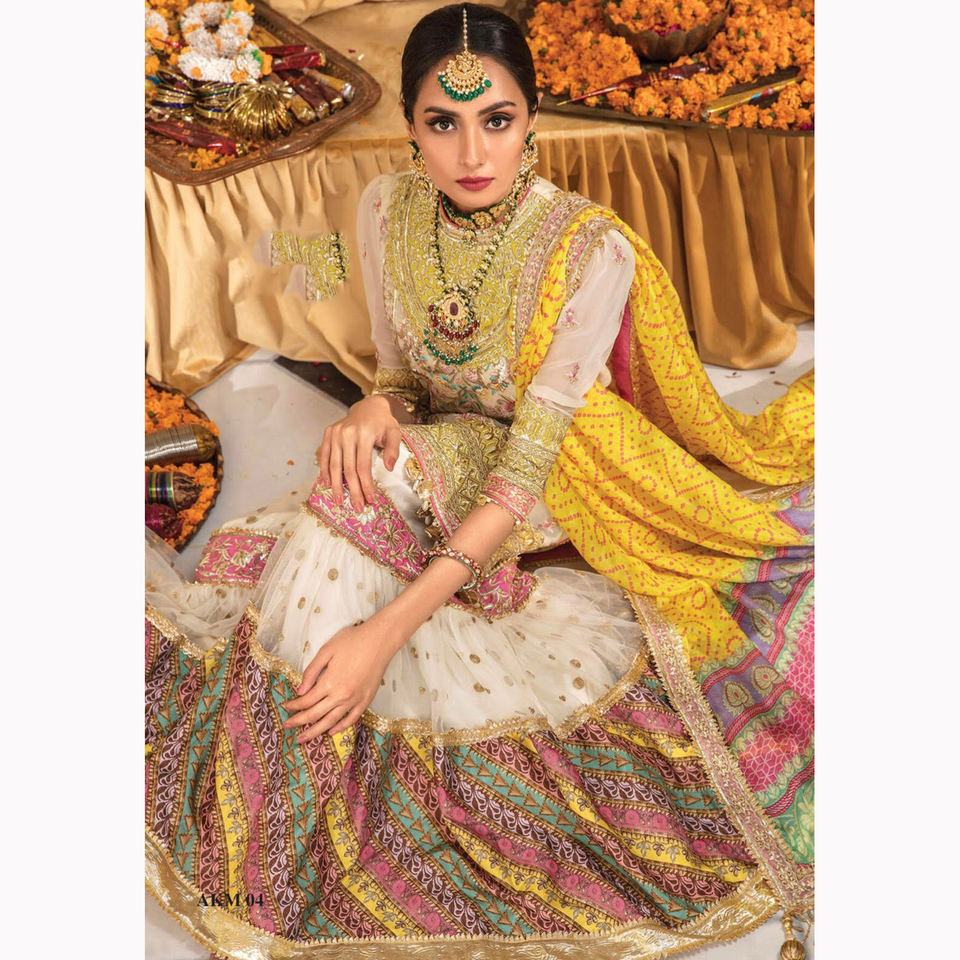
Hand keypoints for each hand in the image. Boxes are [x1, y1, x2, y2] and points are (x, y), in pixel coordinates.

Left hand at [281, 620, 400, 742]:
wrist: (380, 641)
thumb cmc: (353, 641)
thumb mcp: (327, 650)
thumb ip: (312, 671)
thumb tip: (300, 690)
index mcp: (329, 682)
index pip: (306, 700)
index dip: (294, 705)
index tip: (285, 707)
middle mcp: (341, 695)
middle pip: (315, 714)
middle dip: (299, 722)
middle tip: (287, 726)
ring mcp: (354, 700)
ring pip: (331, 721)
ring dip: (316, 731)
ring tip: (304, 738)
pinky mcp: (366, 700)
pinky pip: (351, 719)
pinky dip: (340, 727)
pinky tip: (332, 731)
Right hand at [315, 395, 402, 510]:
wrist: (369, 406)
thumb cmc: (383, 423)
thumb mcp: (395, 432)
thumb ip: (393, 450)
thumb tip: (389, 468)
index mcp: (363, 433)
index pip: (363, 465)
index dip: (366, 485)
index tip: (370, 500)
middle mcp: (346, 433)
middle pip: (348, 468)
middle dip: (352, 490)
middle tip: (357, 507)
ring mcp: (335, 433)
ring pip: (334, 465)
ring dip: (336, 486)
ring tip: (339, 501)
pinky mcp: (328, 433)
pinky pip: (325, 456)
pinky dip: (325, 471)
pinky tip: (327, 485)